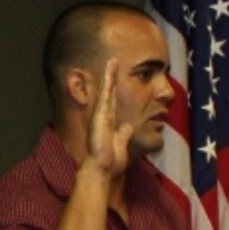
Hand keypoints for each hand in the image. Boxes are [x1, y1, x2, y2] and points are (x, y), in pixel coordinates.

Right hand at [86, 59, 133, 181]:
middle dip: (111, 79)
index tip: (116, 82)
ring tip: (112, 60)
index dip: (115, 93)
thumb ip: (124, 134)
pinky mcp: (100, 112)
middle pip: (109, 94)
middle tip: (113, 64)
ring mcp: (100, 114)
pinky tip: (111, 66)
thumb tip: (128, 126)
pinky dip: (108, 79)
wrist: (101, 169)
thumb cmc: (110, 162)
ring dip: (109, 75)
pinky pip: (106, 92)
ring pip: (106, 90)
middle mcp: (103, 117)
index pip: (113, 105)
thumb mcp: (121, 145)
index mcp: (108, 124)